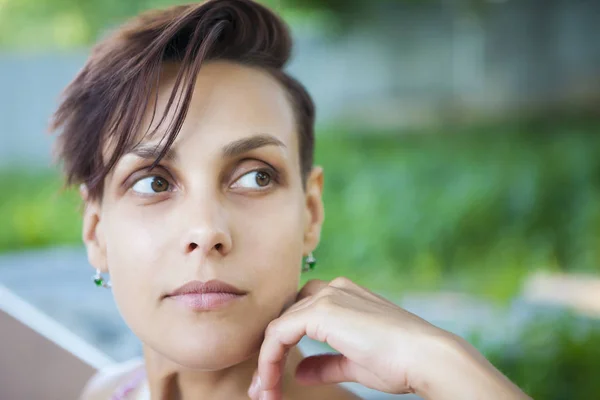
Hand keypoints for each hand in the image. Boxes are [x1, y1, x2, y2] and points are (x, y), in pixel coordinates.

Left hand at [247, 277, 529, 399]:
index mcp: (344, 295)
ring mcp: (327, 297)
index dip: (283, 348)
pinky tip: (270, 382)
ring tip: (264, 393)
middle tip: (262, 389)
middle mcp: (333, 289)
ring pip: (278, 326)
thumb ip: (326, 363)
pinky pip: (279, 333)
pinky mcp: (321, 311)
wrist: (424, 357)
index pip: (300, 315)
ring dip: (267, 361)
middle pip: (286, 318)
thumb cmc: (399, 361)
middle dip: (270, 354)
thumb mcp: (355, 363)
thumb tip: (300, 371)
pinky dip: (269, 359)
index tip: (274, 382)